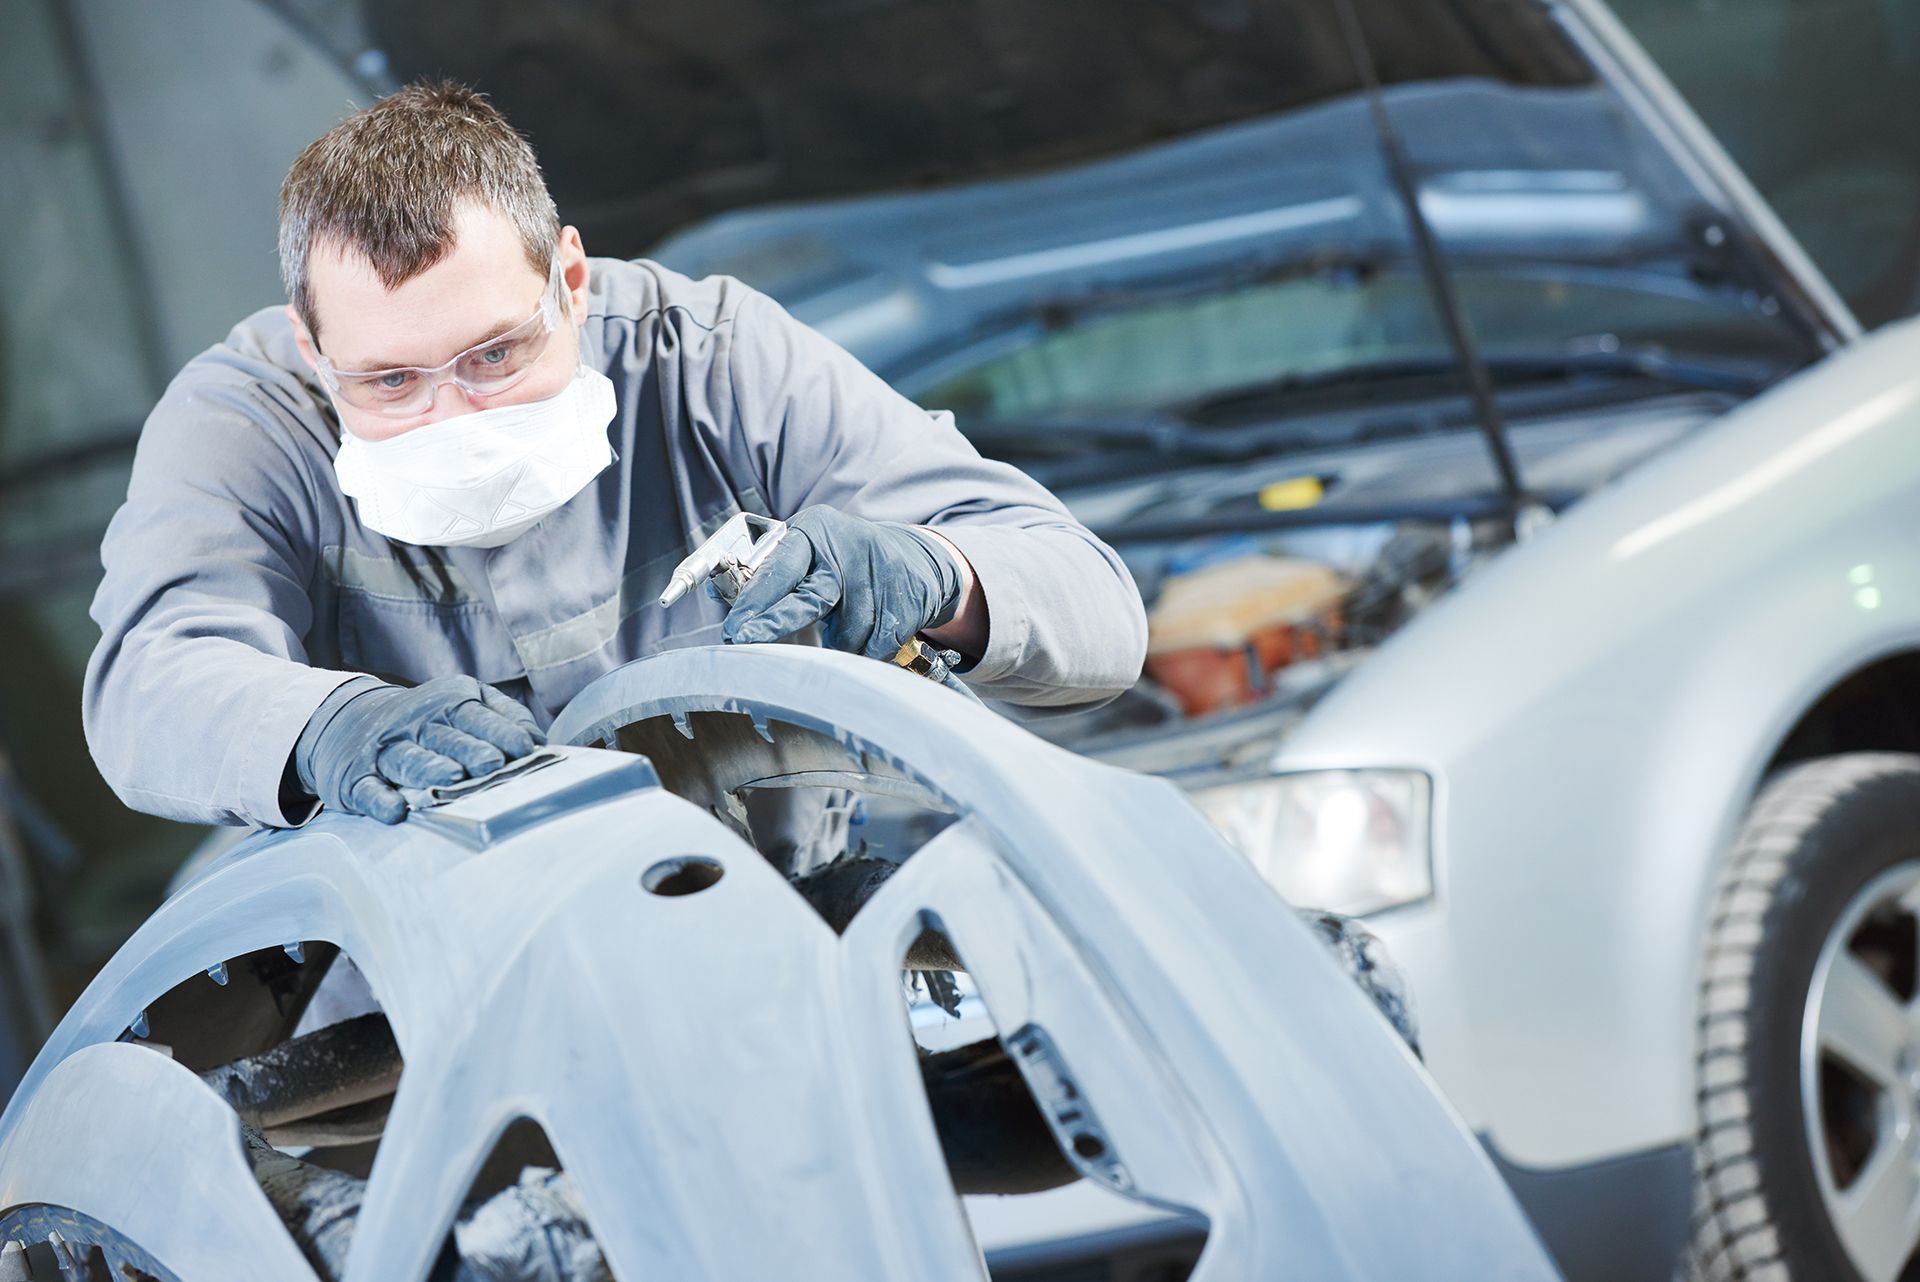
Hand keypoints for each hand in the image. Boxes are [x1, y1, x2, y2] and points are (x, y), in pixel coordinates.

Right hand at [295, 676, 544, 823]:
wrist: (348, 721)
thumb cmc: (427, 720)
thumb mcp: (465, 702)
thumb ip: (503, 716)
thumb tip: (537, 741)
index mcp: (447, 704)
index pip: (476, 716)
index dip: (501, 732)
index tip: (525, 749)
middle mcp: (416, 725)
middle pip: (446, 738)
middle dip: (470, 751)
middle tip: (493, 765)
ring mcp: (385, 751)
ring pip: (408, 760)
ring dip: (430, 770)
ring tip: (452, 780)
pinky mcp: (357, 779)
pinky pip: (369, 789)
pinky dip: (381, 800)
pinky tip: (397, 810)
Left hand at [721, 506, 961, 658]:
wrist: (915, 560)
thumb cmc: (844, 561)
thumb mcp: (808, 553)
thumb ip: (771, 573)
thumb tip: (720, 596)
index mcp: (816, 531)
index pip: (780, 569)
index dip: (755, 601)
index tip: (733, 629)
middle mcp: (848, 549)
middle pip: (809, 601)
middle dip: (775, 624)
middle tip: (747, 641)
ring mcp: (880, 576)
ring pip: (844, 635)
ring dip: (836, 643)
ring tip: (841, 624)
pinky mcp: (906, 602)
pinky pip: (873, 647)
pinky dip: (864, 649)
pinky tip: (868, 630)